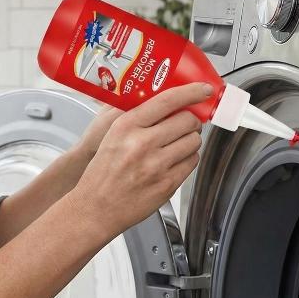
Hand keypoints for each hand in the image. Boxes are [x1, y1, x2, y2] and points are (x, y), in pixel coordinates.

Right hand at [73, 83, 208, 240]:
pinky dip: (187, 158)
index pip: (167, 100)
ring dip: (190, 139)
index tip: (203, 90)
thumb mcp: (112, 135)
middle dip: (190, 119)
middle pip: (187, 120)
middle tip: (185, 121)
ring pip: (193, 141)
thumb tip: (164, 99)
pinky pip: (192, 162)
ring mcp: (157, 165)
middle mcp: (142, 143)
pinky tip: (174, 159)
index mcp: (126, 126)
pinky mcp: (167, 184)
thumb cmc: (102, 171)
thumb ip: (136, 116)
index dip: (191, 92)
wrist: (95, 207)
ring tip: (177, 143)